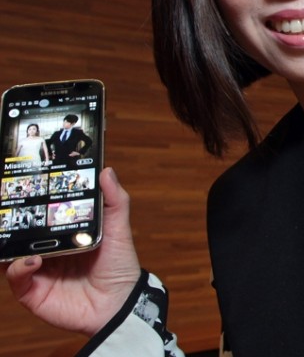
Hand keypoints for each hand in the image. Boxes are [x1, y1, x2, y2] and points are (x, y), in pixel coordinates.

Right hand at [5, 167, 141, 334]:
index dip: (30, 204)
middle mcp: (48, 251)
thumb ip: (114, 201)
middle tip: (6, 208)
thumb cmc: (119, 265)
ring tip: (8, 230)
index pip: (41, 215)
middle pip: (21, 234)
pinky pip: (16, 277)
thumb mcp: (119, 229)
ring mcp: (38, 271)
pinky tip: (31, 260)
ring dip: (7, 243)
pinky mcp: (33, 292)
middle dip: (10, 222)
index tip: (23, 186)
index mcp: (64, 233)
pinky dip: (18, 267)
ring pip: (12, 254)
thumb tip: (106, 171)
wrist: (120, 303)